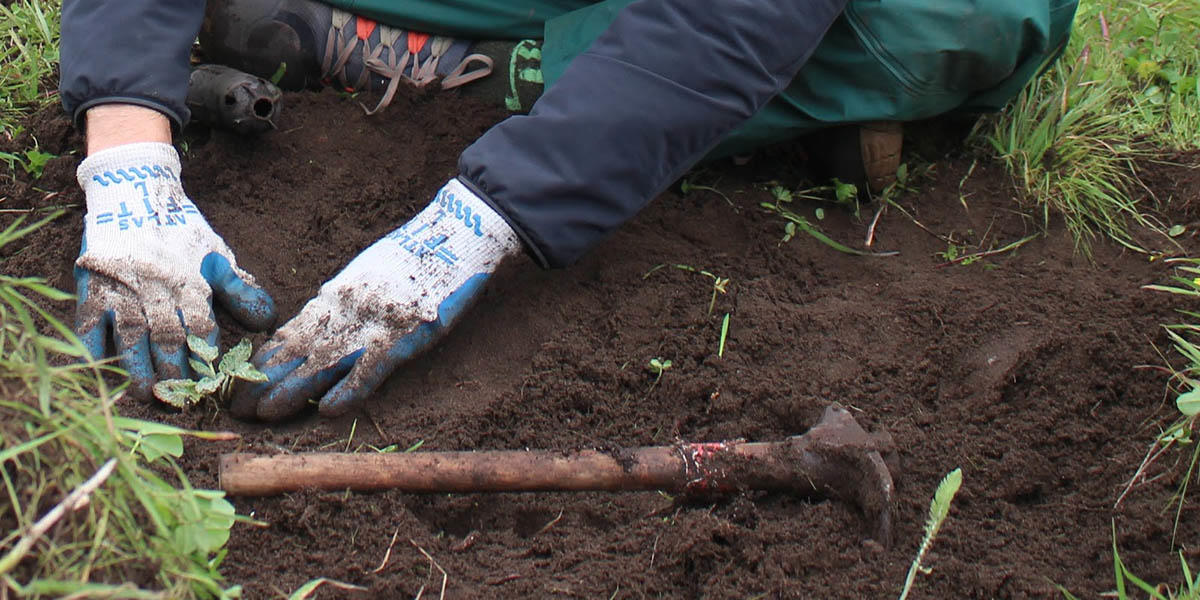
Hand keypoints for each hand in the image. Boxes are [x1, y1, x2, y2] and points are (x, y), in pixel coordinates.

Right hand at [75, 142, 275, 399]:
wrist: (135, 190)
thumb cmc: (181, 231)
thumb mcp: (216, 256)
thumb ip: (240, 290)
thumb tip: (266, 322)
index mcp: (191, 284)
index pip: (203, 331)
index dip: (208, 362)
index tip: (213, 388)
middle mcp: (158, 290)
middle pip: (168, 340)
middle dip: (176, 375)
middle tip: (182, 404)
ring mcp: (123, 290)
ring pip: (132, 337)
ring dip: (139, 368)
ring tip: (148, 395)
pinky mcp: (93, 287)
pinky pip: (91, 324)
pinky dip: (94, 349)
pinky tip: (101, 372)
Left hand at [231, 178, 520, 420]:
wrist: (452, 235)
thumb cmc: (414, 256)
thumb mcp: (366, 274)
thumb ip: (343, 300)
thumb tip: (319, 317)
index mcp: (335, 297)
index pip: (288, 334)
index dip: (262, 360)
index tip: (236, 381)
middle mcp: (344, 312)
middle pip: (294, 352)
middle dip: (262, 381)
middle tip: (235, 408)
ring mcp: (370, 325)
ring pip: (321, 363)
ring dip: (290, 391)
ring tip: (263, 415)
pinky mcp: (400, 336)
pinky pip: (369, 369)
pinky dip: (348, 390)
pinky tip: (326, 410)